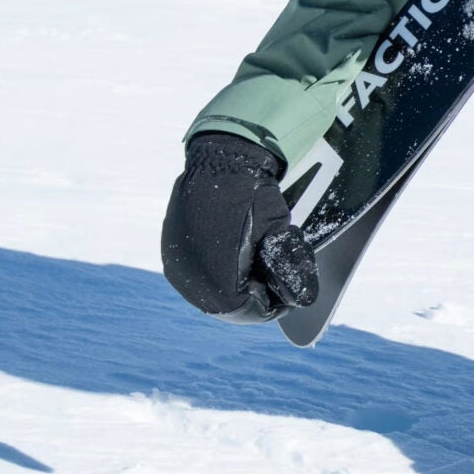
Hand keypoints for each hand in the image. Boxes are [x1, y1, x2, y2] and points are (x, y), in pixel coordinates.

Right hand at [160, 133, 319, 321]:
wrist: (221, 161)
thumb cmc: (253, 197)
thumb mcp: (279, 235)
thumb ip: (287, 269)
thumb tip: (299, 295)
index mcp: (217, 282)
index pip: (248, 311)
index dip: (270, 306)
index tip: (286, 297)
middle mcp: (191, 279)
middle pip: (226, 305)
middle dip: (252, 298)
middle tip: (273, 286)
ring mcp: (178, 264)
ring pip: (209, 291)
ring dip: (233, 287)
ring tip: (255, 272)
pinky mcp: (173, 250)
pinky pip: (196, 273)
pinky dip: (216, 272)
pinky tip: (234, 259)